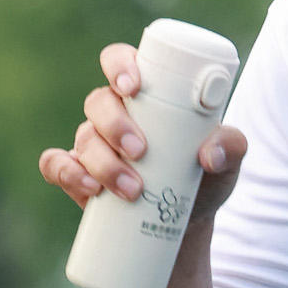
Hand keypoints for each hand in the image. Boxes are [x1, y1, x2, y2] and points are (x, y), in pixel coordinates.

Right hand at [39, 42, 246, 226]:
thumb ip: (232, 148)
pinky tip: (88, 187)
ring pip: (83, 138)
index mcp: (145, 96)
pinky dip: (67, 173)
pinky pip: (56, 165)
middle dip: (116, 125)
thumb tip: (210, 154)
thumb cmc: (203, 180)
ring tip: (133, 190)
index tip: (133, 85)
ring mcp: (91, 144)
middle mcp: (113, 114)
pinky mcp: (76, 174)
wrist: (183, 225)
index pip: (121, 62)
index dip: (120, 65)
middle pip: (99, 101)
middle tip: (140, 151)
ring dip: (104, 163)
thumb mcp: (228, 163)